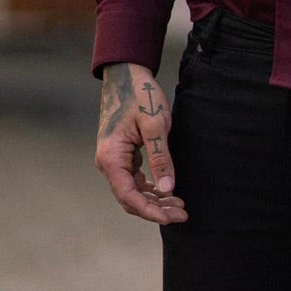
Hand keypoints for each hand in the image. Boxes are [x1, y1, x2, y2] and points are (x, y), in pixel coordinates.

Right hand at [95, 63, 187, 224]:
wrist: (127, 73)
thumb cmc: (141, 94)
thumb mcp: (155, 124)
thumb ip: (161, 158)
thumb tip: (168, 189)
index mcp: (111, 157)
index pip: (128, 196)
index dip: (150, 211)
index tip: (171, 217)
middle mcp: (107, 162)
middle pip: (130, 198)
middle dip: (156, 209)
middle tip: (182, 214)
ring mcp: (113, 159)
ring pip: (132, 191)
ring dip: (154, 200)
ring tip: (179, 206)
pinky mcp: (121, 155)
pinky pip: (134, 180)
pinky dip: (150, 188)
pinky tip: (168, 191)